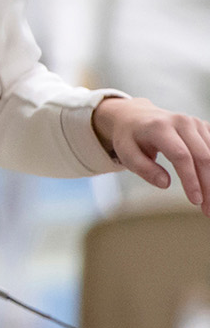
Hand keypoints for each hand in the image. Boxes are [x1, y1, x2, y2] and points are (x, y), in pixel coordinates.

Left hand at [93, 96, 209, 210]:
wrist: (136, 117)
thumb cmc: (130, 138)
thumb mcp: (126, 153)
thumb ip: (143, 168)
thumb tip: (165, 184)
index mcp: (160, 127)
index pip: (181, 156)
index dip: (191, 180)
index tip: (195, 201)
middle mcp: (182, 122)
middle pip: (203, 157)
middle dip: (208, 185)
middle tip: (208, 210)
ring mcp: (195, 123)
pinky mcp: (204, 127)